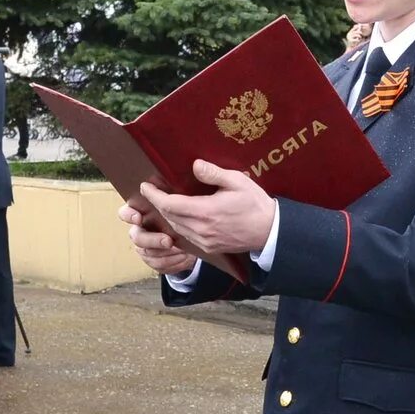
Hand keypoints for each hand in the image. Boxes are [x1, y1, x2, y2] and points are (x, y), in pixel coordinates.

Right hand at [119, 195, 195, 275]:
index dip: (129, 215)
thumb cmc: (181, 217)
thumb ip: (172, 201)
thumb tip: (175, 195)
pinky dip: (172, 261)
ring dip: (166, 253)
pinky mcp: (152, 261)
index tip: (139, 217)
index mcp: (141, 213)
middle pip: (136, 237)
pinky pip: (158, 264)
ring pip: (148, 253)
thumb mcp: (178, 207)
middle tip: (169, 241)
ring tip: (182, 249)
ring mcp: (144, 248)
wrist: (191, 238)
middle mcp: (139, 231)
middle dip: (152, 240)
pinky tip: (184, 256)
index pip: (126, 212)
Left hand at [140, 161, 275, 255]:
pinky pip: (185, 236)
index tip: (145, 186)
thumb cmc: (255, 203)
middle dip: (158, 203)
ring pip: (175, 228)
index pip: (170, 204)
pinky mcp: (208, 248)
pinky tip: (179, 216)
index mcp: (206, 211)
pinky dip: (178, 225)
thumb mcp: (237, 181)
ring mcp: (204, 241)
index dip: (154, 195)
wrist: (269, 231)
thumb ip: (214, 173)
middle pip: (169, 216)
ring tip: (164, 201)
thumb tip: (195, 165)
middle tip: (153, 190)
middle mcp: (201, 229)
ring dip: (167, 215)